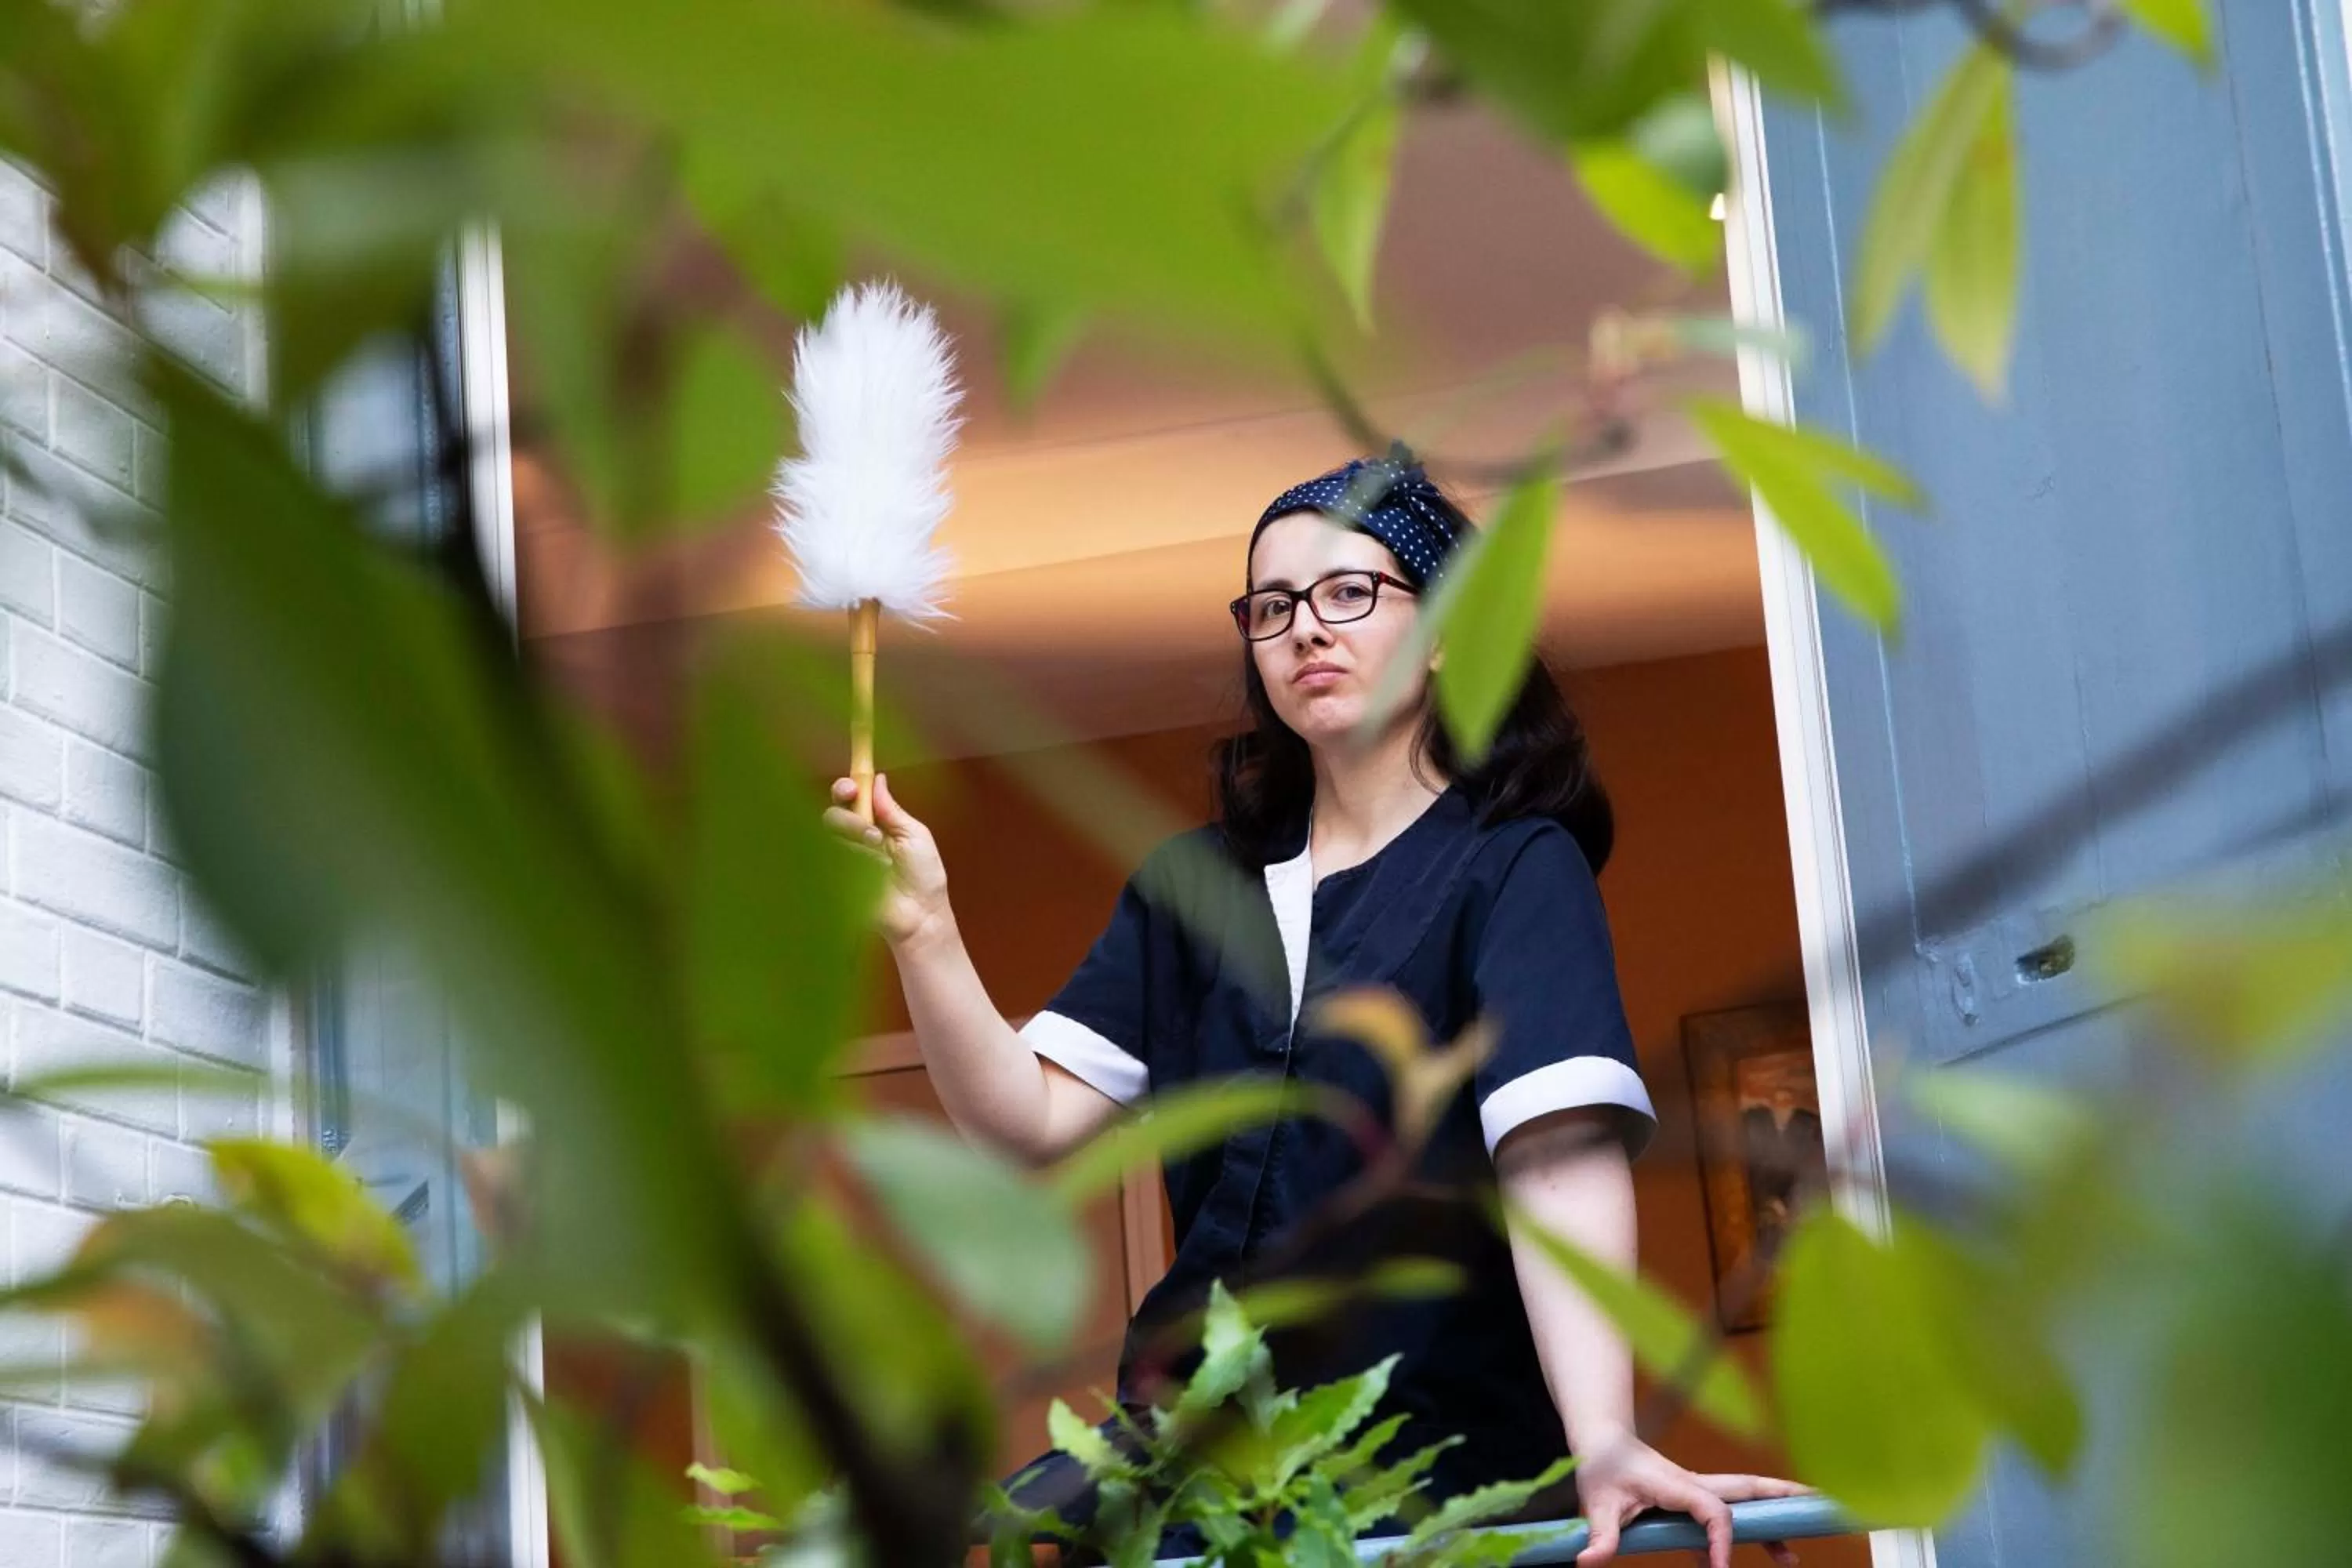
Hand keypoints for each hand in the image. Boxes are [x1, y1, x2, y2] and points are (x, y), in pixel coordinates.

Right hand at [824, 773, 951, 949]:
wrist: (922, 915)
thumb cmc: (923, 876)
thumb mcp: (914, 835)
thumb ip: (892, 809)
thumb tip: (877, 779)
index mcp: (873, 824)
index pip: (850, 799)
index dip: (846, 788)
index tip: (851, 786)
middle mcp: (854, 840)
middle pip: (832, 815)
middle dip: (847, 814)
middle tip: (867, 826)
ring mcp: (844, 861)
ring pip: (829, 835)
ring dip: (856, 838)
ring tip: (879, 854)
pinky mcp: (835, 881)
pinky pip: (830, 859)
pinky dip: (855, 861)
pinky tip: (874, 872)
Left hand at [1571, 1435, 1810, 1567]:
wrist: (1602, 1445)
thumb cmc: (1602, 1469)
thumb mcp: (1597, 1503)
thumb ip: (1599, 1535)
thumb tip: (1588, 1562)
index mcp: (1676, 1484)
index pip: (1713, 1511)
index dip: (1722, 1540)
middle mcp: (1695, 1486)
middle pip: (1748, 1489)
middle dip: (1783, 1497)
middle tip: (1820, 1506)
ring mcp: (1698, 1493)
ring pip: (1745, 1502)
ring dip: (1772, 1519)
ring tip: (1795, 1553)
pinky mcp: (1694, 1504)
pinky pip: (1727, 1521)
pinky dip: (1748, 1536)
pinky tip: (1763, 1557)